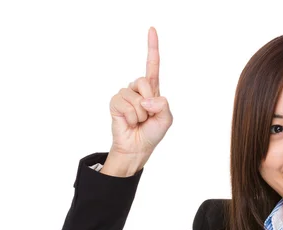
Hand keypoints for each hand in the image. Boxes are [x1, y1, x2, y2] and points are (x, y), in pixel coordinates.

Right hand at [108, 26, 172, 166]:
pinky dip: (130, 116)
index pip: (152, 65)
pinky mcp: (115, 102)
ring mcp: (125, 94)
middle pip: (144, 82)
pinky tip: (129, 121)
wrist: (138, 147)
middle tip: (147, 115)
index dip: (152, 47)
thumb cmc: (152, 132)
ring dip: (140, 113)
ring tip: (138, 120)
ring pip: (135, 97)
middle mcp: (138, 89)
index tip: (152, 30)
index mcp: (152, 89)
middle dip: (149, 101)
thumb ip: (163, 106)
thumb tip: (147, 100)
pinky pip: (124, 104)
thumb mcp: (166, 119)